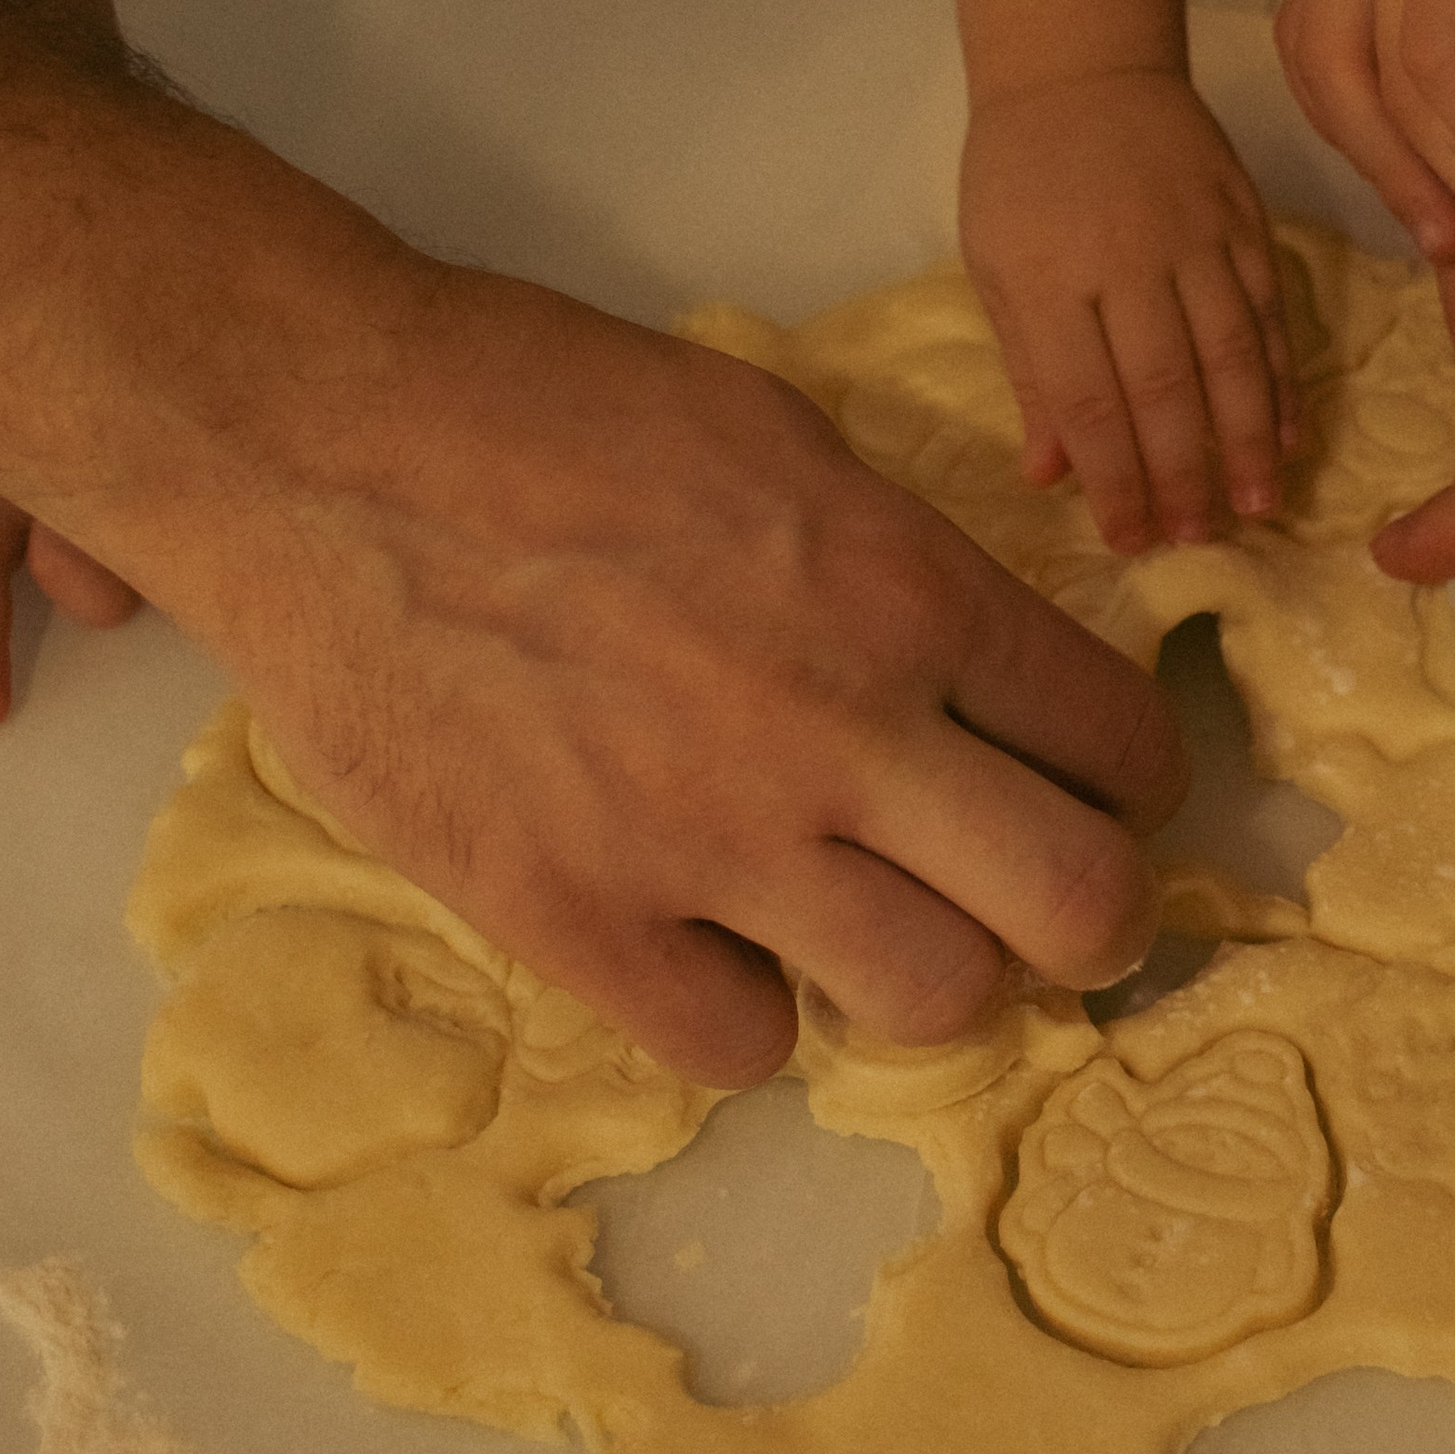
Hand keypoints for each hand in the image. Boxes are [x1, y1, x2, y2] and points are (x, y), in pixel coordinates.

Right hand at [124, 260, 1185, 1093]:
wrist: (326, 445)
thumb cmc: (545, 409)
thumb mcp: (776, 439)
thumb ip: (892, 565)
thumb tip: (973, 665)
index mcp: (904, 588)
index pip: (1118, 741)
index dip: (1128, 782)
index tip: (1098, 791)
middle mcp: (840, 727)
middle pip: (1080, 906)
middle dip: (1085, 915)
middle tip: (1033, 899)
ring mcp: (709, 838)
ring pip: (935, 999)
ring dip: (922, 968)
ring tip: (865, 919)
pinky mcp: (574, 917)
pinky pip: (739, 1044)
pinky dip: (741, 1005)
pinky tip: (708, 939)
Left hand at [960, 70, 1296, 552]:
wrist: (1081, 65)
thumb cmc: (1019, 175)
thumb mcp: (995, 268)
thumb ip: (1031, 373)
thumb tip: (1048, 475)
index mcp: (1048, 280)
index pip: (1089, 401)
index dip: (1116, 480)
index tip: (1131, 540)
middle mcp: (1126, 261)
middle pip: (1166, 387)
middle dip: (1186, 474)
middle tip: (1200, 537)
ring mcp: (1194, 236)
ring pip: (1231, 353)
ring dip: (1249, 438)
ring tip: (1260, 504)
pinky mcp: (1243, 216)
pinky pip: (1271, 309)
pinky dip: (1283, 374)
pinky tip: (1290, 428)